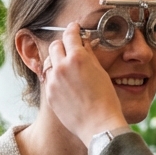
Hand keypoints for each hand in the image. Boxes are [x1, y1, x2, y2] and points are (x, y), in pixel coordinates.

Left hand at [43, 22, 127, 145]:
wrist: (99, 126)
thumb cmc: (106, 100)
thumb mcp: (101, 72)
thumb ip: (89, 55)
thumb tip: (83, 44)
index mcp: (77, 58)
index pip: (70, 34)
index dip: (73, 29)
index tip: (74, 28)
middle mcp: (62, 67)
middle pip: (55, 46)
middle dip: (63, 44)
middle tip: (70, 48)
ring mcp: (53, 81)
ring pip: (49, 63)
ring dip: (56, 61)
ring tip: (66, 67)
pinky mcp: (49, 95)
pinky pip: (49, 80)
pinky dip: (55, 78)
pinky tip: (65, 83)